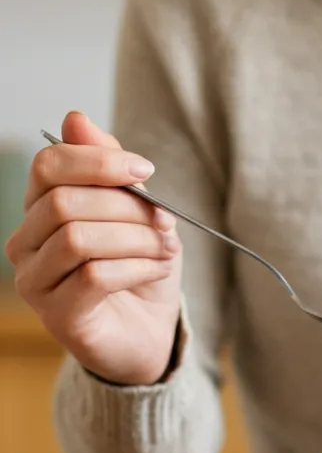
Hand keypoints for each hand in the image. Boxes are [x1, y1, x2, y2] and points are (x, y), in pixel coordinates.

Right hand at [4, 111, 182, 384]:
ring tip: (165, 249)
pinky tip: (157, 270)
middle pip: (65, 201)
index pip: (48, 164)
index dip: (99, 160)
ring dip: (136, 238)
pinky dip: (136, 267)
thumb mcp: (137, 214)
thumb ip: (111, 171)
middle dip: (127, 207)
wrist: (150, 334)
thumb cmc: (139, 269)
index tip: (146, 170)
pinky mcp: (59, 316)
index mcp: (41, 210)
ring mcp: (36, 282)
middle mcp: (26, 244)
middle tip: (165, 223)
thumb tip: (75, 118)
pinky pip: (92, 276)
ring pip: (78, 238)